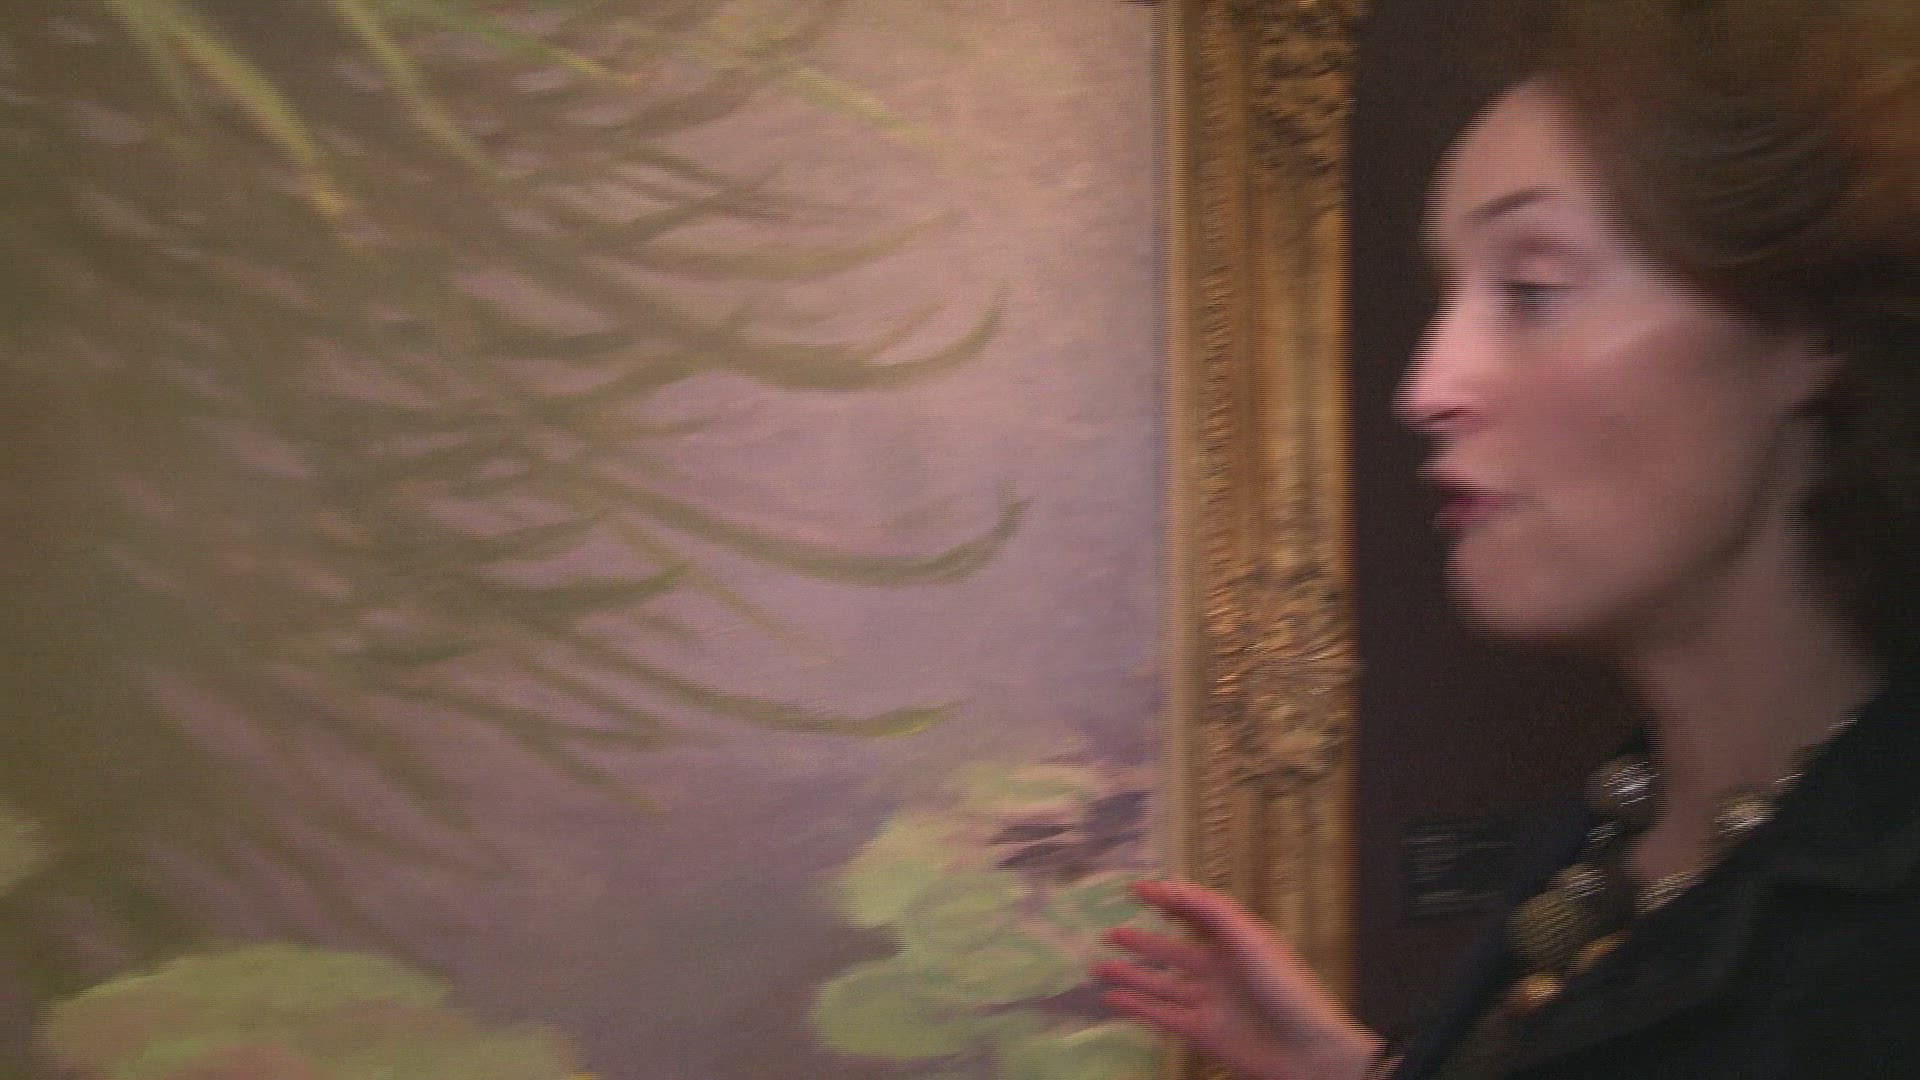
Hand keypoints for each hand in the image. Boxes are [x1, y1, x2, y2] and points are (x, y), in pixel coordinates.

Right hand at [1094, 880, 1381, 1079]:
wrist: (1309, 1052)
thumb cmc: (1287, 989)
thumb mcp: (1253, 939)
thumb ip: (1212, 911)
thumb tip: (1172, 888)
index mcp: (1237, 941)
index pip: (1196, 913)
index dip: (1169, 900)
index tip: (1136, 889)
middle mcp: (1220, 969)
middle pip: (1173, 950)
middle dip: (1142, 941)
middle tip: (1109, 932)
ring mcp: (1210, 1002)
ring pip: (1161, 984)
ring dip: (1131, 974)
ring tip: (1098, 964)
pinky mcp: (1203, 1033)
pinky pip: (1162, 1016)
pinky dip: (1136, 1007)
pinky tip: (1111, 998)